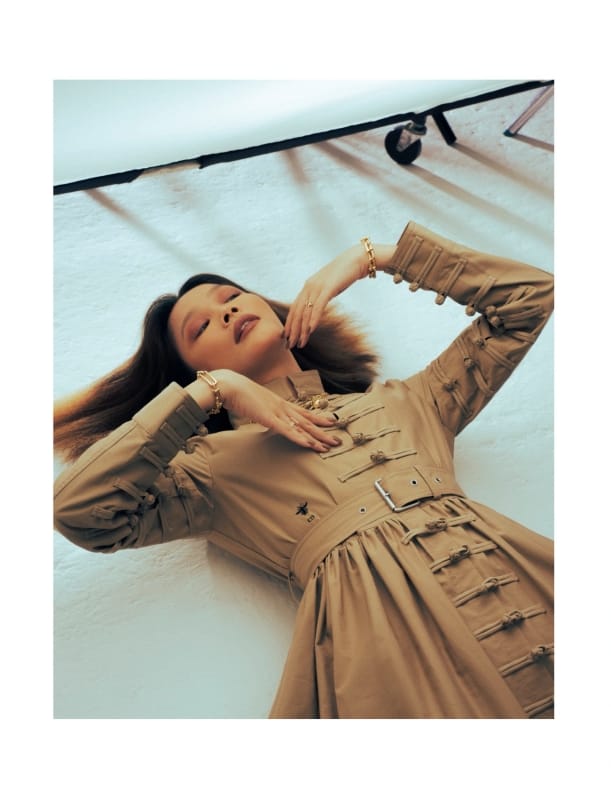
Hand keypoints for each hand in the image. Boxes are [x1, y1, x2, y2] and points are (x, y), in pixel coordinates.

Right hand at [188, 370, 340, 451]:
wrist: (228, 385)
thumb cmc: (237, 392)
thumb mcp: (254, 403)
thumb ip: (262, 409)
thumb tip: (264, 415)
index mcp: (279, 403)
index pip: (303, 412)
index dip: (318, 418)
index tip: (331, 422)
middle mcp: (282, 407)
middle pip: (307, 421)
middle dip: (323, 432)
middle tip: (338, 440)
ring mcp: (277, 412)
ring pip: (301, 427)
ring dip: (316, 437)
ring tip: (330, 445)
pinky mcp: (269, 419)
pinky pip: (287, 431)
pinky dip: (299, 438)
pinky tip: (309, 445)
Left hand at [284, 244, 364, 349]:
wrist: (357, 259)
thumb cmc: (344, 275)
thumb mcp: (328, 286)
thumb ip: (320, 296)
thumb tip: (316, 308)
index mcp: (308, 287)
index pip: (294, 308)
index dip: (289, 324)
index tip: (286, 337)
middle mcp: (309, 287)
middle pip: (297, 312)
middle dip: (292, 331)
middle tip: (289, 346)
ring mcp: (317, 287)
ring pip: (306, 312)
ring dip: (302, 330)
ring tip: (300, 343)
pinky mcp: (328, 288)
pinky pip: (318, 306)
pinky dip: (313, 319)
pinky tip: (311, 330)